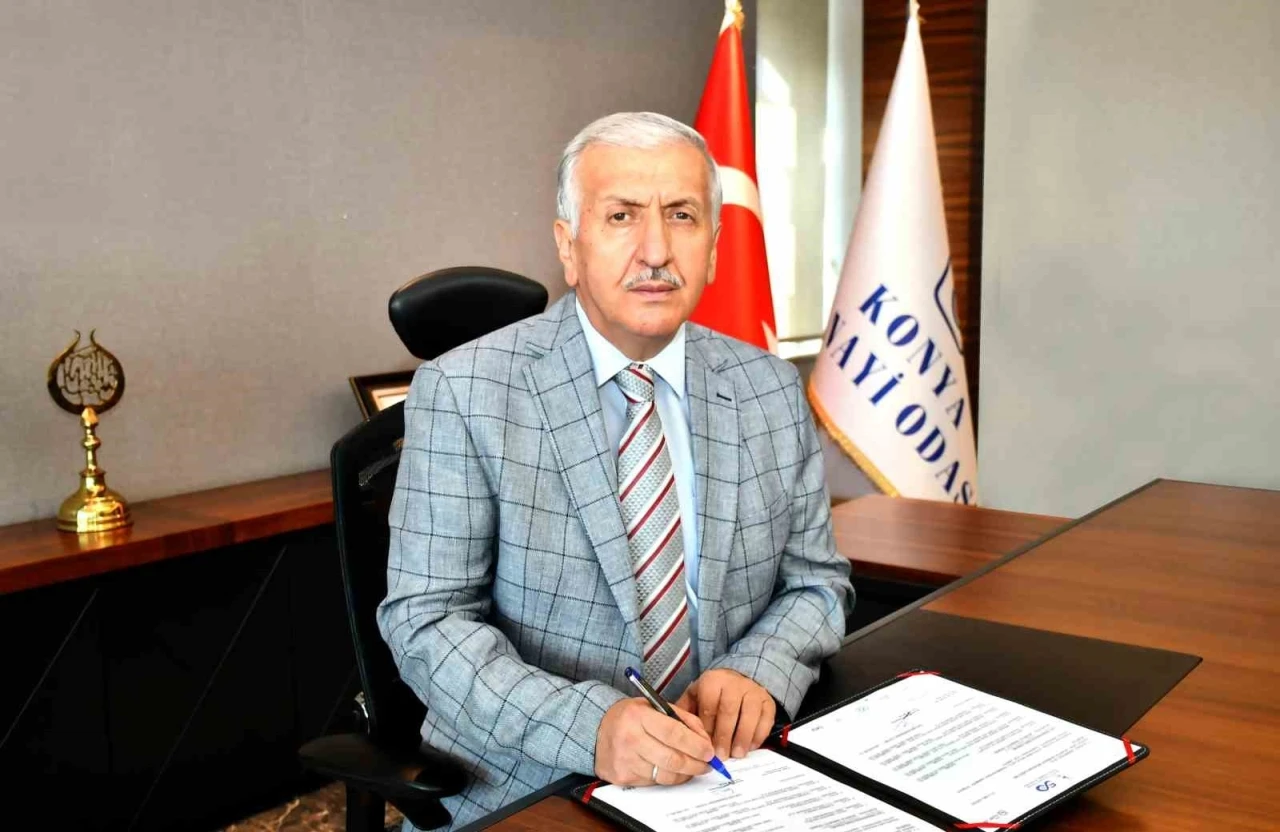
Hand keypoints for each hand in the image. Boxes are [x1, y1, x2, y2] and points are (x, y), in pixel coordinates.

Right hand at [595, 697, 714, 785]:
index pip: (674, 733)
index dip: (695, 745)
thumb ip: (682, 719)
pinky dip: (667, 778)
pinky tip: (671, 771)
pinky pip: (654, 782)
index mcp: (638, 716)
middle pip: (672, 759)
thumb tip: (704, 741)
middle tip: (707, 764)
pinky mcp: (622, 777)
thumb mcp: (654, 706)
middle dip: (696, 764)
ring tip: (693, 768)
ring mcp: (625, 760)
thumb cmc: (631, 717)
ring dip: (684, 774)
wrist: (596, 729)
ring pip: (665, 775)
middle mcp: (630, 738)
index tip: (709, 751)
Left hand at [674, 669, 774, 759]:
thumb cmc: (712, 694)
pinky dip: (758, 736)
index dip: (706, 729)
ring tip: (736, 755)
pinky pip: (766, 720)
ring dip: (742, 738)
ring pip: (749, 715)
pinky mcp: (768, 702)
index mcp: (712, 681)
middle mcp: (734, 683)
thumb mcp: (695, 697)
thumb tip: (675, 733)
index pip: (709, 706)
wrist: (739, 679)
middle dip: (724, 736)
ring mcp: (753, 691)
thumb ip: (685, 712)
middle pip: (729, 711)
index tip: (704, 747)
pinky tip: (750, 748)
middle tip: (721, 756)